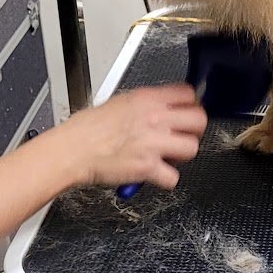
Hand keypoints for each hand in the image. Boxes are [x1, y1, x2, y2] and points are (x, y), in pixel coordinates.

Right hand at [67, 85, 206, 189]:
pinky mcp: (148, 167)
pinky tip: (154, 174)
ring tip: (167, 156)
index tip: (186, 112)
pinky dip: (165, 179)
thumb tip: (160, 109)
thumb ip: (145, 105)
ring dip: (181, 155)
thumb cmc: (87, 129)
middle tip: (182, 136)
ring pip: (192, 148)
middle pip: (199, 120)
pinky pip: (173, 177)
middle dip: (194, 130)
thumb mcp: (118, 102)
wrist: (72, 150)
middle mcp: (154, 118)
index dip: (190, 105)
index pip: (188, 93)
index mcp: (147, 99)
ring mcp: (153, 143)